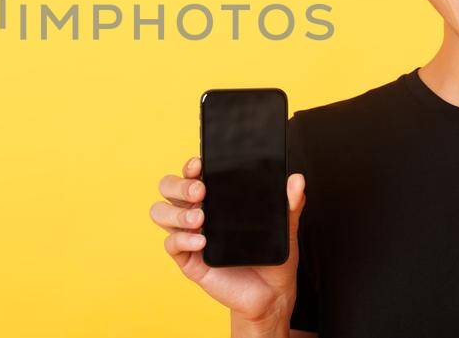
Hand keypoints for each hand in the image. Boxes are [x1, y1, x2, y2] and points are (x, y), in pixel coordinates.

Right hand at [151, 156, 306, 324]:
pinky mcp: (189, 260)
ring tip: (200, 219)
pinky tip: (201, 242)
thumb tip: (297, 180)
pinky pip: (171, 244)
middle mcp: (197, 212)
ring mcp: (190, 236)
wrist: (272, 294)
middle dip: (179, 185)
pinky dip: (183, 240)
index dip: (190, 165)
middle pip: (169, 187)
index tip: (200, 164)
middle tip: (200, 191)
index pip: (192, 174)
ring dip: (176, 212)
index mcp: (216, 199)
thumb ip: (289, 204)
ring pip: (161, 213)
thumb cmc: (272, 257)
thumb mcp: (285, 228)